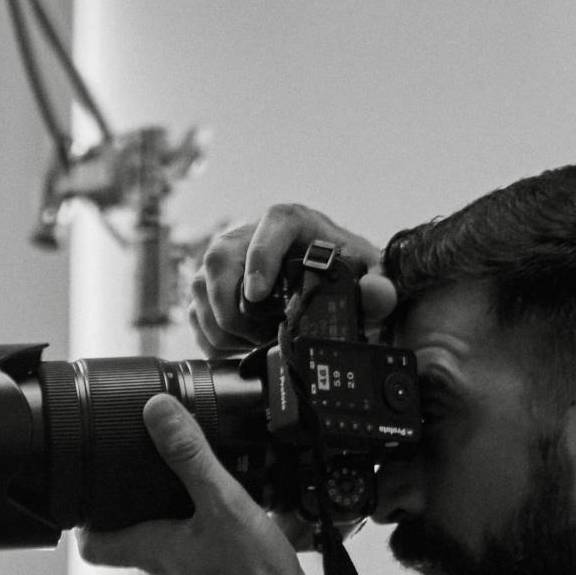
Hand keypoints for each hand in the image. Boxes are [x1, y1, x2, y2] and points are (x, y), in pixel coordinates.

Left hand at [78, 397, 326, 574]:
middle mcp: (164, 567)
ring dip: (173, 515)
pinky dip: (207, 529)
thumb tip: (159, 414)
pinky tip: (231, 513)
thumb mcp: (222, 503)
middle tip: (139, 473)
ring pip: (167, 542)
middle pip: (130, 537)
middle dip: (132, 505)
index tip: (85, 494)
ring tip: (189, 483)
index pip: (93, 546)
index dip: (82, 522)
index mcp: (151, 550)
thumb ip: (190, 457)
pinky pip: (200, 550)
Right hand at [185, 203, 398, 354]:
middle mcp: (253, 236)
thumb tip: (376, 293)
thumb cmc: (347, 275)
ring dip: (221, 326)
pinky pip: (194, 311)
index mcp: (294, 224)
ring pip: (199, 287)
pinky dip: (211, 338)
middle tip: (258, 336)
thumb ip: (381, 288)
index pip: (271, 225)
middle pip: (220, 258)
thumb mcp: (370, 280)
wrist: (329, 285)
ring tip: (252, 345)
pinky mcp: (212, 288)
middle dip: (231, 307)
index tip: (257, 293)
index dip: (259, 257)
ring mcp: (229, 262)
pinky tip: (238, 350)